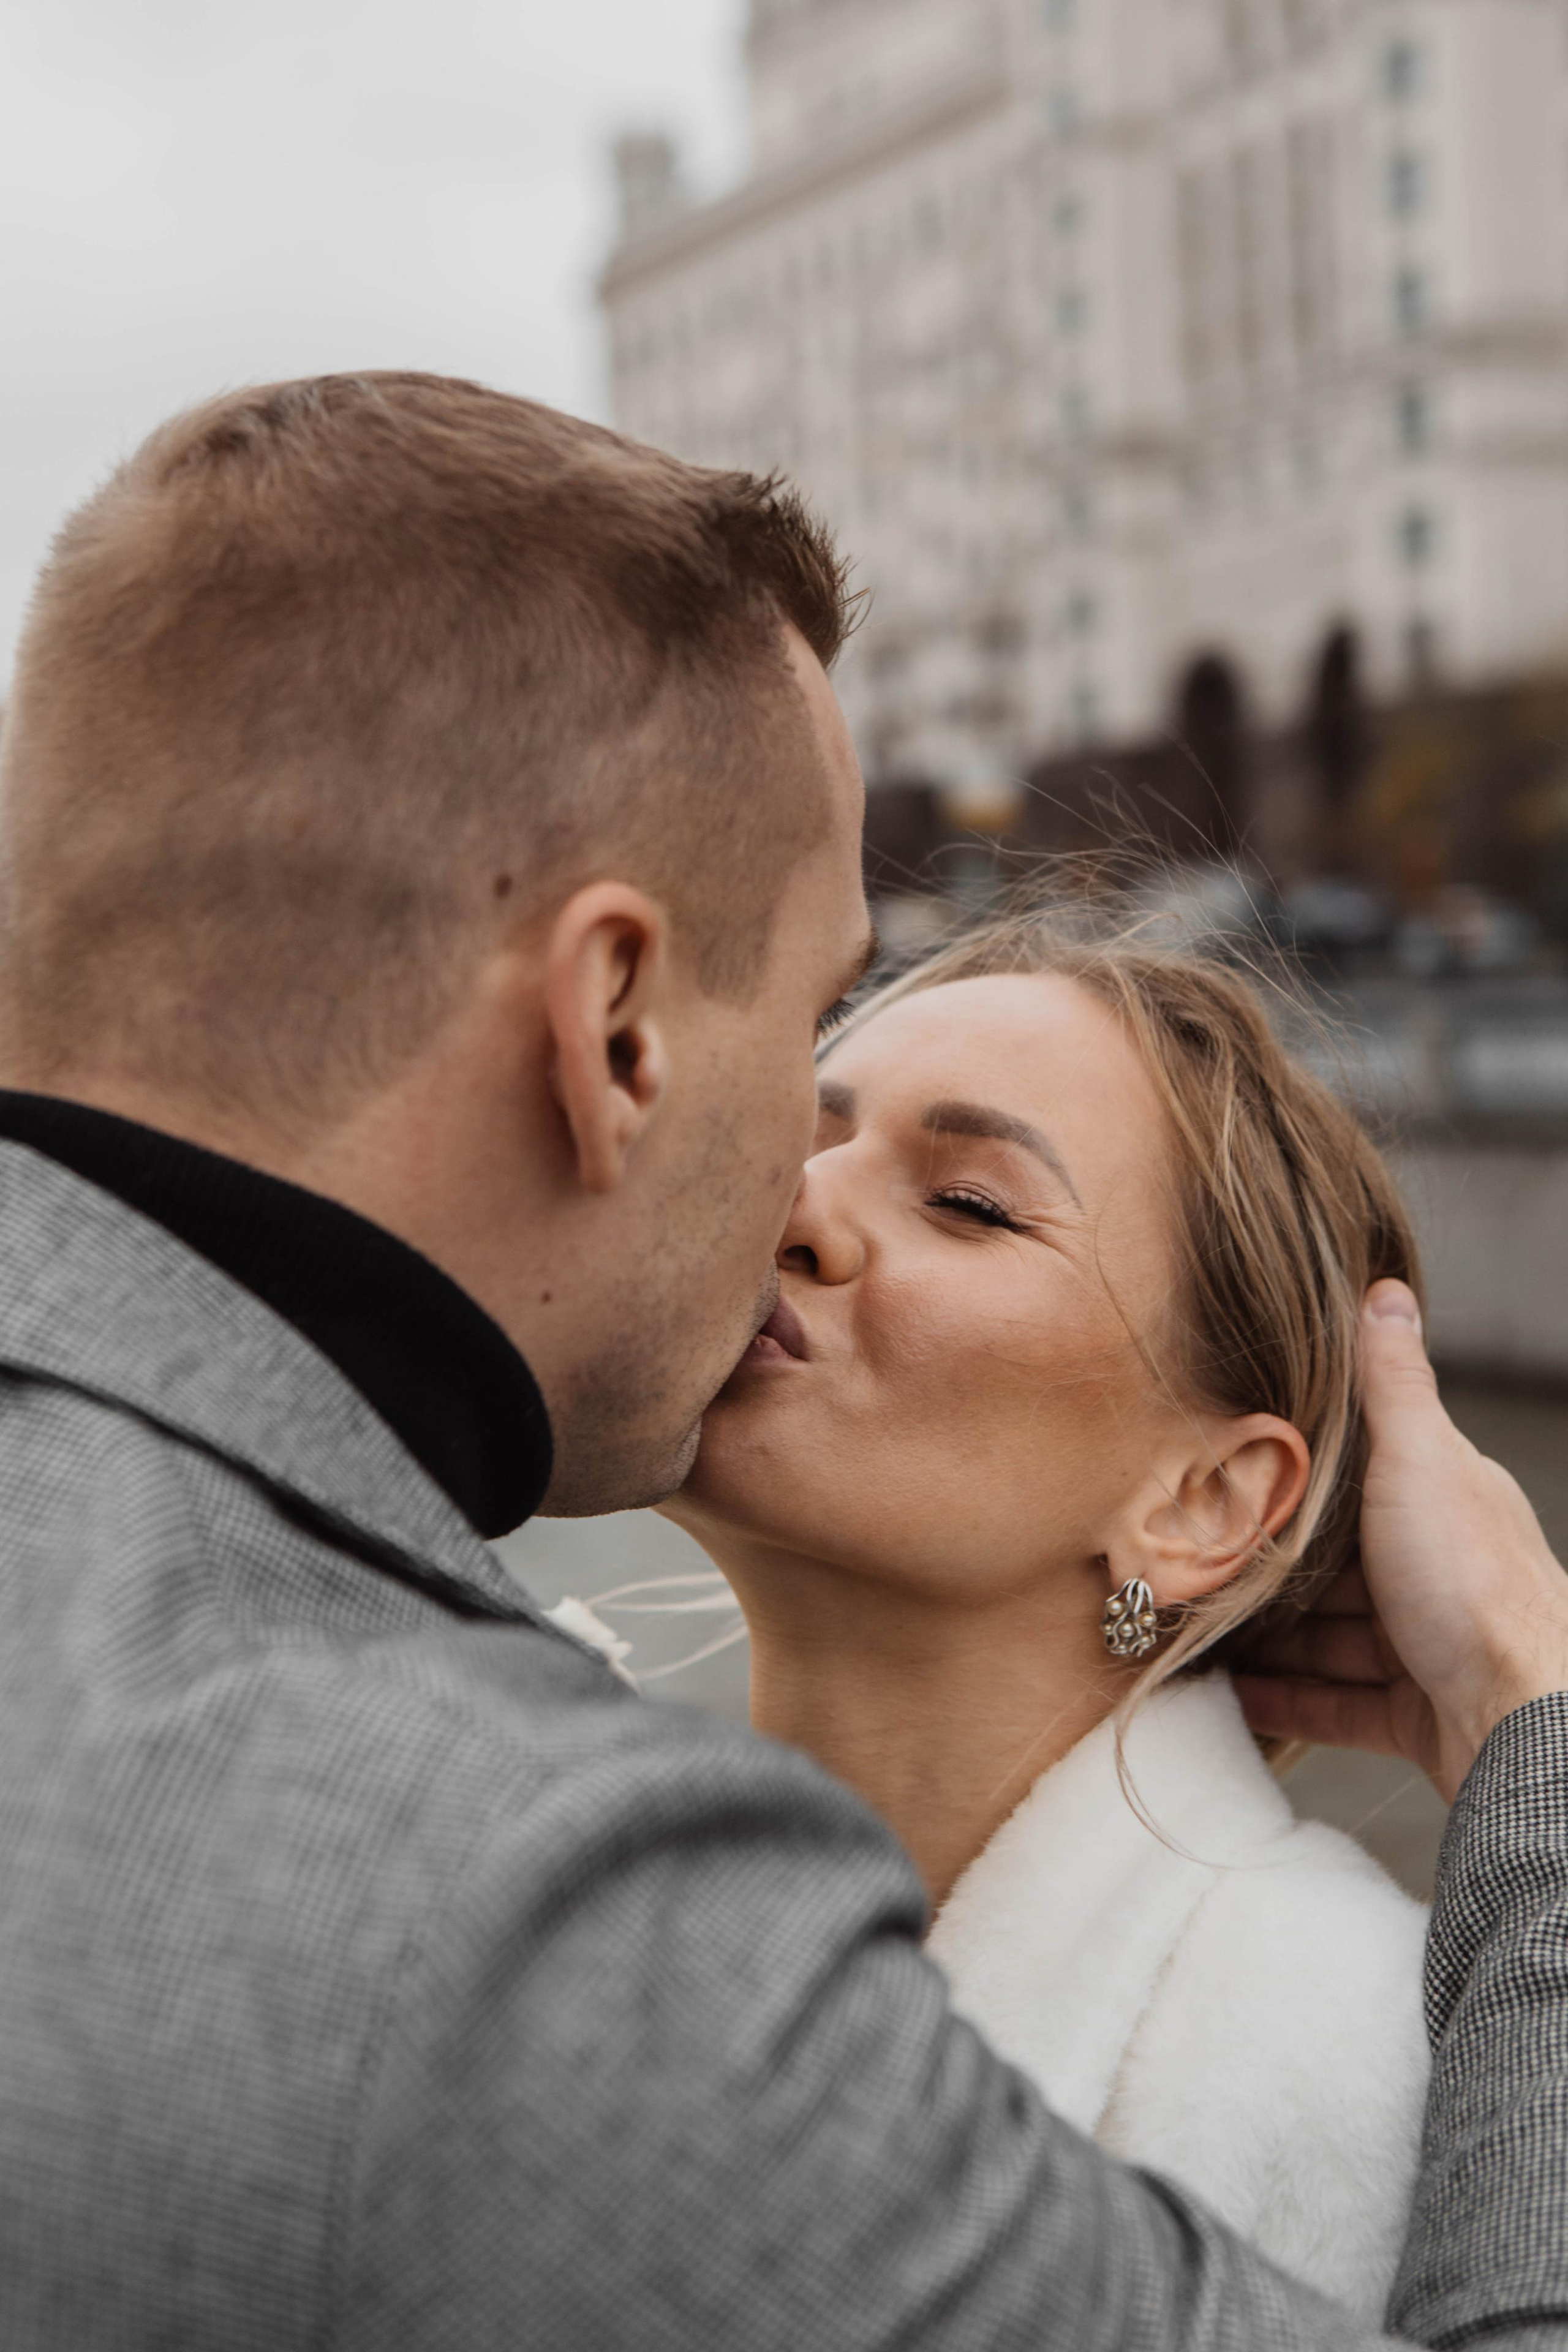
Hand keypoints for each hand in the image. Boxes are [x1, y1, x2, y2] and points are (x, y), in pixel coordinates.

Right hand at [1236, 1280, 1567, 1801]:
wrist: (1522, 1719)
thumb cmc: (1471, 1584)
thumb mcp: (1420, 1462)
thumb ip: (1391, 1384)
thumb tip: (1383, 1288)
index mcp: (1444, 1497)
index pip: (1361, 1475)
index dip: (1297, 1476)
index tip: (1224, 1476)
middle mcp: (1438, 1568)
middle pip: (1336, 1563)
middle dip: (1268, 1569)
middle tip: (1187, 1565)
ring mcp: (1428, 1645)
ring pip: (1330, 1637)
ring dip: (1266, 1638)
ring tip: (1190, 1634)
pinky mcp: (1416, 1714)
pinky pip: (1335, 1703)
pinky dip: (1283, 1700)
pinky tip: (1228, 1696)